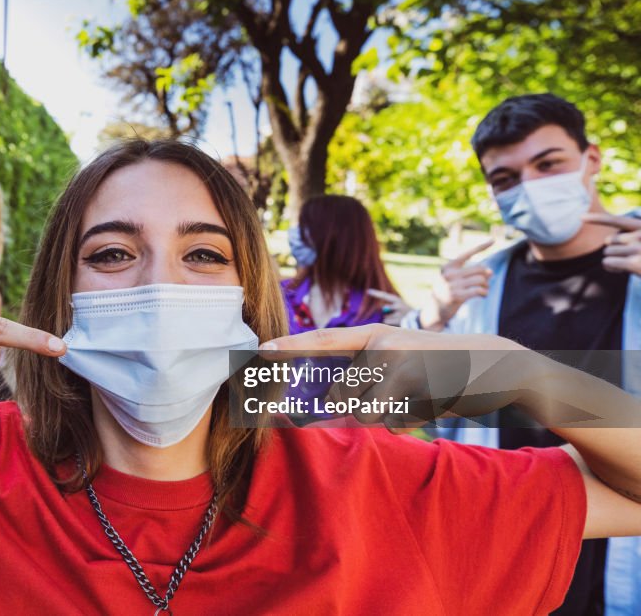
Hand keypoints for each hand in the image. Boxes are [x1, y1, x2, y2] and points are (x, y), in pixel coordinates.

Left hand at [260, 324, 526, 429]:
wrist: (497, 364)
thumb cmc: (446, 373)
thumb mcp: (405, 372)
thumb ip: (371, 385)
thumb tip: (335, 408)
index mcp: (374, 336)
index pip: (323, 341)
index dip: (291, 347)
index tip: (260, 349)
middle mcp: (378, 342)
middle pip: (341, 395)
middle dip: (361, 411)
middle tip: (397, 403)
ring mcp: (391, 358)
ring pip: (363, 410)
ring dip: (387, 417)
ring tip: (419, 399)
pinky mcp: (407, 378)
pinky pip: (386, 418)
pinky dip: (404, 421)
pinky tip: (429, 403)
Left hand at [365, 288, 412, 325]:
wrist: (421, 319)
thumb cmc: (406, 312)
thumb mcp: (399, 306)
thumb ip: (389, 307)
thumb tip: (382, 310)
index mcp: (398, 300)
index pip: (385, 295)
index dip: (376, 293)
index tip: (367, 291)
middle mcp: (398, 305)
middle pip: (384, 308)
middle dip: (385, 311)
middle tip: (389, 312)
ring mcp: (399, 314)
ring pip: (386, 318)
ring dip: (389, 319)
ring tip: (398, 319)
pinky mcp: (400, 322)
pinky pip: (390, 324)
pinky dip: (391, 324)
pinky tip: (398, 323)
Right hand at [420, 240, 493, 329]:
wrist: (434, 311)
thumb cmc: (446, 293)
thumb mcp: (453, 280)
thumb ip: (470, 274)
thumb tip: (490, 272)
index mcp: (447, 267)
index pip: (466, 254)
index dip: (481, 247)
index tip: (493, 240)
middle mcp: (449, 274)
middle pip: (479, 269)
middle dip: (486, 276)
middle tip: (485, 283)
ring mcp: (452, 285)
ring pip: (481, 280)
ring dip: (486, 286)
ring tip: (484, 290)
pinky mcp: (457, 296)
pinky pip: (478, 290)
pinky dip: (484, 293)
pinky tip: (483, 295)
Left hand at [584, 213, 640, 275]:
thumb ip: (633, 237)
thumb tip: (608, 240)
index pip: (617, 221)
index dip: (597, 219)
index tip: (580, 217)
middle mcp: (640, 235)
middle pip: (609, 240)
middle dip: (614, 250)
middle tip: (629, 257)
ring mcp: (638, 248)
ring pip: (607, 252)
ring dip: (613, 260)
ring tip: (630, 264)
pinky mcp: (634, 262)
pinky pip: (608, 262)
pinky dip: (611, 267)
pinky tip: (621, 270)